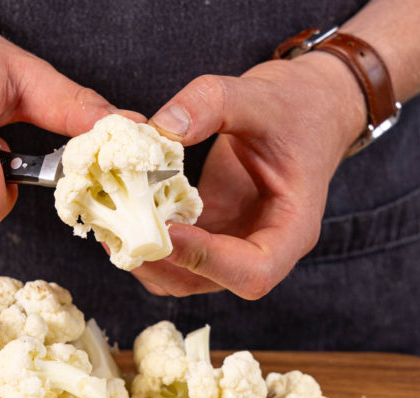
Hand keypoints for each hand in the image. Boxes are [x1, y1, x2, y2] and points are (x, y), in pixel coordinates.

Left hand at [131, 52, 367, 299]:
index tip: (167, 231)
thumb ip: (209, 103)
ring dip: (147, 260)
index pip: (254, 271)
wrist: (309, 105)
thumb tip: (159, 129)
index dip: (207, 261)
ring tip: (110, 226)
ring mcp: (234, 242)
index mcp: (292, 226)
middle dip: (162, 263)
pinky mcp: (212, 231)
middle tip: (119, 231)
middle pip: (212, 282)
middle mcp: (264, 245)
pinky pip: (176, 254)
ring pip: (186, 277)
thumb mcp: (256, 93)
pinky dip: (146, 243)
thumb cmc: (295, 105)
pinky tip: (120, 216)